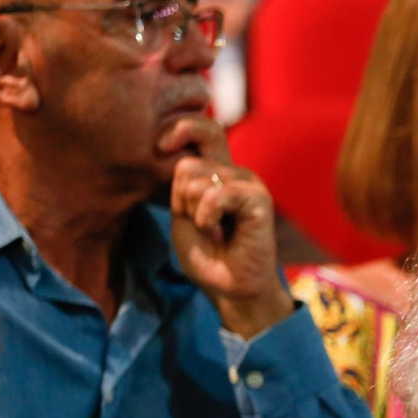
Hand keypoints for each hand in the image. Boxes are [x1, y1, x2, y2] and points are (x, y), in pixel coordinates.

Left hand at [162, 116, 290, 339]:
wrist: (232, 289)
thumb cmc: (208, 256)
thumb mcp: (182, 214)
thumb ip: (181, 184)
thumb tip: (182, 158)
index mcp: (217, 171)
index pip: (200, 128)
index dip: (178, 127)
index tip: (160, 147)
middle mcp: (234, 171)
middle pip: (190, 155)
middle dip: (180, 194)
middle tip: (197, 220)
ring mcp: (248, 182)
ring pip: (196, 176)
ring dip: (194, 211)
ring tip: (211, 230)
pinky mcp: (258, 198)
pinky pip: (216, 194)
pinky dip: (207, 217)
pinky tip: (218, 231)